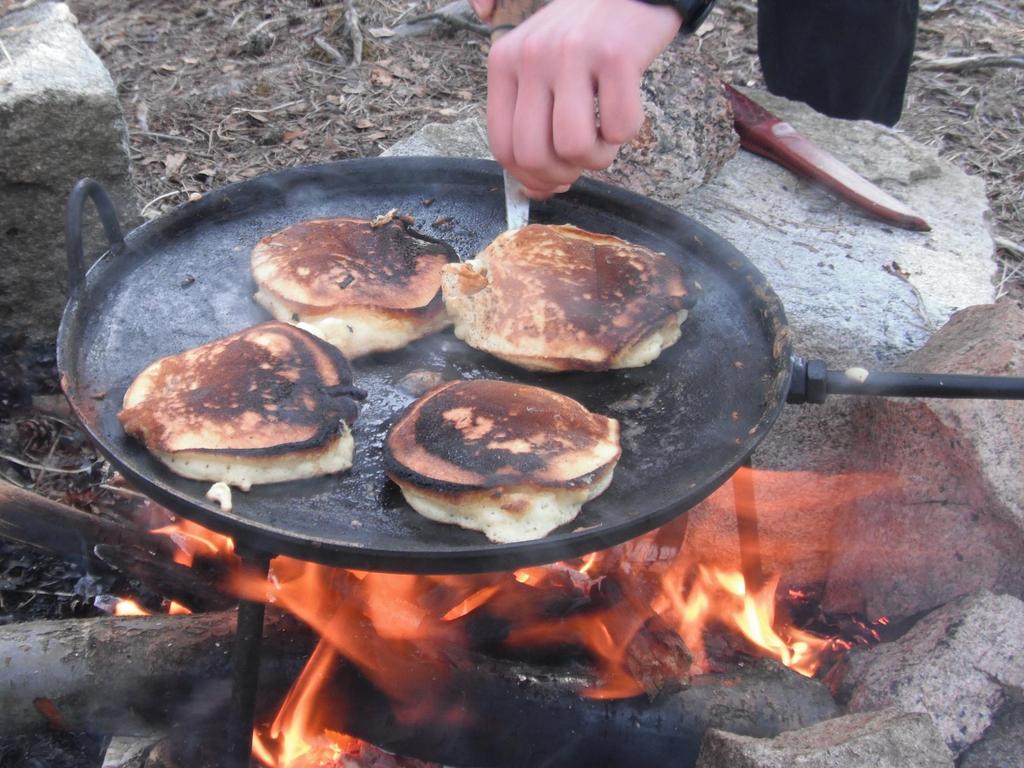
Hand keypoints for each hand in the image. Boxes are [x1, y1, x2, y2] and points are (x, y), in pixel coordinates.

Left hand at [477, 0, 680, 197]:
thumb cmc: (583, 40)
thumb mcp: (541, 71)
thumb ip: (532, 126)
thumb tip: (537, 190)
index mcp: (504, 63)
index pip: (502, 146)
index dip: (529, 177)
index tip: (552, 180)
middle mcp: (532, 57)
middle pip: (534, 154)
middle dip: (563, 176)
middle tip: (582, 162)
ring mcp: (572, 54)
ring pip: (574, 147)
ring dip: (597, 159)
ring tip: (606, 138)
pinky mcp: (615, 56)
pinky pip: (619, 127)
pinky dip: (627, 133)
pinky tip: (625, 109)